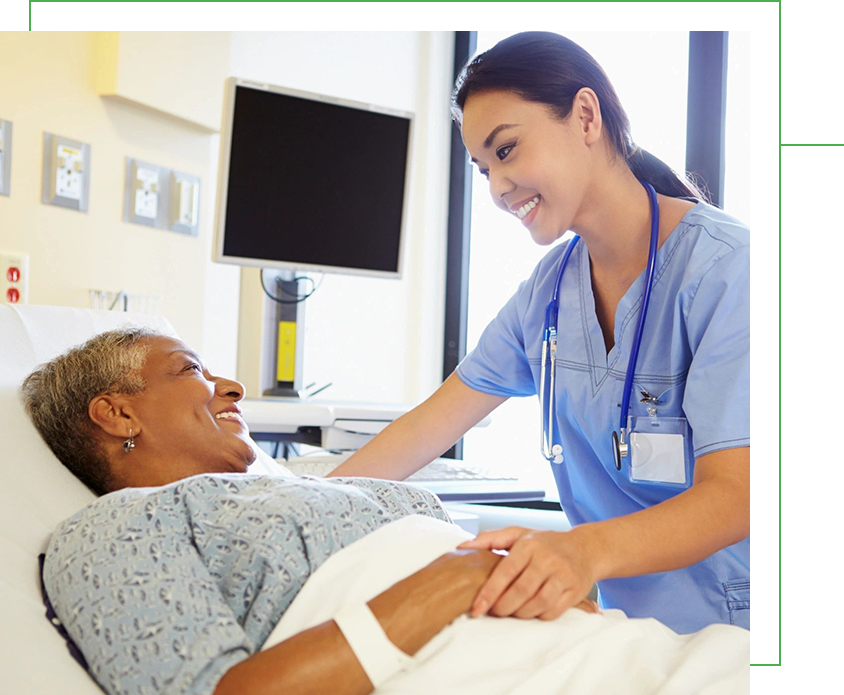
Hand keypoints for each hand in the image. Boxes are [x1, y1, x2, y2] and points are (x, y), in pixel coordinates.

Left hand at [457, 526, 598, 619]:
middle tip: (494, 612)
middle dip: (503, 607)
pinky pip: (553, 611)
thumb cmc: (545, 543)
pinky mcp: (574, 590)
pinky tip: (531, 611)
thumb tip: (462, 547)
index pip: (505, 572)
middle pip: (520, 591)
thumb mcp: (518, 534)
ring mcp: (562, 575)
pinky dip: (538, 616)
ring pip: (537, 603)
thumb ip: (489, 539)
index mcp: (529, 545)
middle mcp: (547, 559)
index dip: (489, 593)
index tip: (477, 608)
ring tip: (511, 611)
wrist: (584, 548)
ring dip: (520, 613)